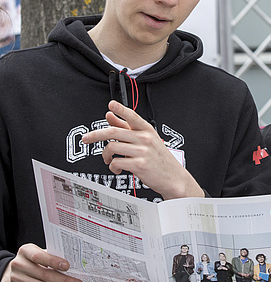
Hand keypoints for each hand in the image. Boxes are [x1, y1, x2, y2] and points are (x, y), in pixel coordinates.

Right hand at [0, 244, 82, 281]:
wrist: (13, 274)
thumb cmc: (33, 262)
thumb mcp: (41, 254)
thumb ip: (54, 257)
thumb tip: (74, 266)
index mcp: (26, 251)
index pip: (39, 256)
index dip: (54, 261)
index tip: (68, 266)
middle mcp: (19, 265)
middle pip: (44, 274)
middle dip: (64, 281)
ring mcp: (16, 279)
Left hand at [82, 101, 204, 199]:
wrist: (173, 177)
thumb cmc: (158, 158)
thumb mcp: (146, 140)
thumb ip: (126, 127)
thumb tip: (111, 115)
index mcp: (147, 130)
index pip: (132, 116)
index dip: (121, 109)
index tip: (111, 104)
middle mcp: (145, 139)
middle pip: (114, 132)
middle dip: (95, 135)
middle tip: (86, 138)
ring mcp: (142, 151)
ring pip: (112, 147)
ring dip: (105, 155)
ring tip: (109, 159)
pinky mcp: (139, 165)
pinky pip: (116, 162)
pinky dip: (113, 167)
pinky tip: (117, 168)